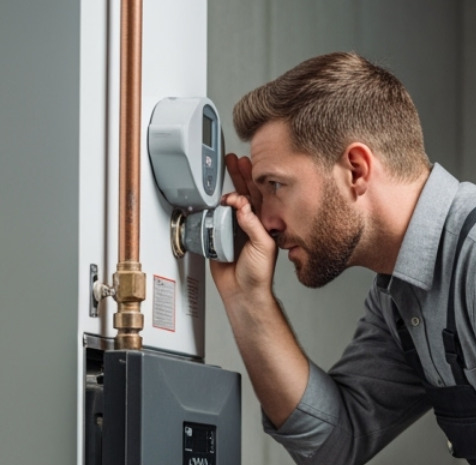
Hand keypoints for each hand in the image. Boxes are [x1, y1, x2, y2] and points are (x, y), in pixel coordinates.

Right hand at [209, 153, 277, 308]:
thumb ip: (253, 224)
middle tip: (231, 160)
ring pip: (229, 204)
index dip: (252, 178)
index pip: (258, 196)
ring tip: (222, 171)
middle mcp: (249, 224)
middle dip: (238, 176)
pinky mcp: (219, 237)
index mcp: (263, 224)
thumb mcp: (263, 246)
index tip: (245, 164)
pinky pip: (214, 218)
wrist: (243, 293)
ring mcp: (234, 230)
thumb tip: (242, 206)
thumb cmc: (258, 275)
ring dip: (225, 187)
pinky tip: (212, 197)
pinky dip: (212, 207)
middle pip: (243, 194)